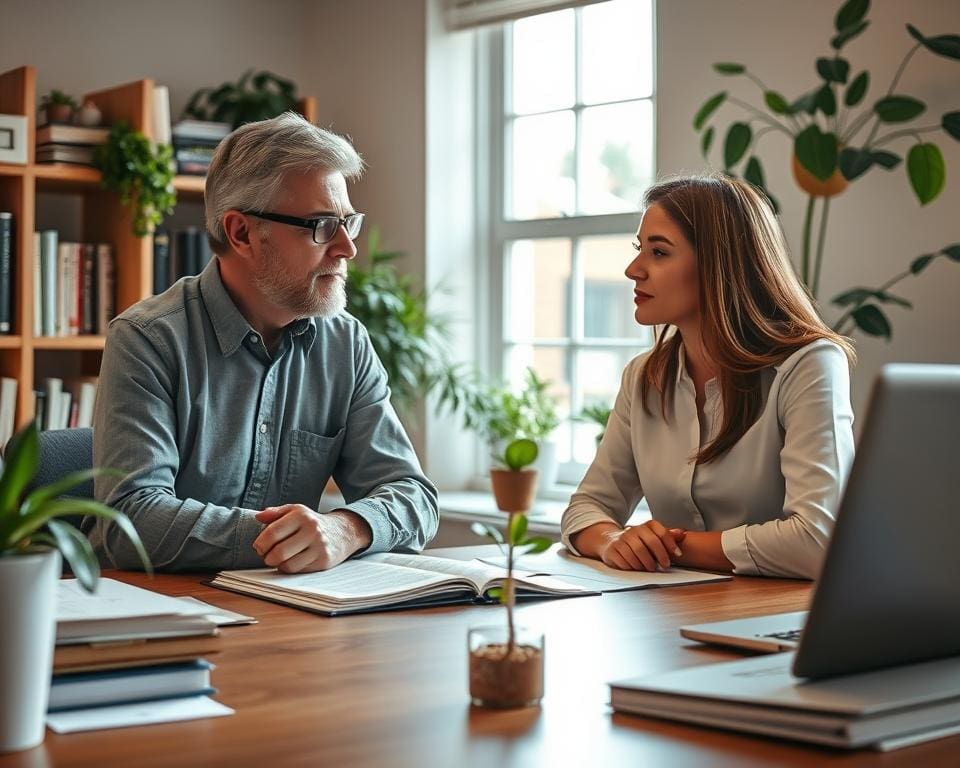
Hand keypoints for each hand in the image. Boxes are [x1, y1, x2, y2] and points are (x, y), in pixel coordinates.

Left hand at [253, 505, 371, 572]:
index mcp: (301, 515)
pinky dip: (289, 568)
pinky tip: (290, 561)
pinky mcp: (323, 560)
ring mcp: (319, 546)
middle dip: (267, 557)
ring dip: (277, 564)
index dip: (260, 543)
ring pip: (288, 564)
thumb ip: (275, 513)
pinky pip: (298, 570)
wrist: (342, 532)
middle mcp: (312, 530)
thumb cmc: (311, 522)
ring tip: (278, 559)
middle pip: (279, 552)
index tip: (258, 546)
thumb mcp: (295, 511)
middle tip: (266, 555)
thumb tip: (258, 516)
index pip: (273, 532)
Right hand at [596, 521, 686, 570]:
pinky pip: (625, 561)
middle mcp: (633, 530)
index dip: (671, 544)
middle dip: (660, 556)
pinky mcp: (613, 549)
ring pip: (638, 553)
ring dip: (647, 564)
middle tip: (665, 565)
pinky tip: (636, 568)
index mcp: (645, 526)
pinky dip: (633, 567)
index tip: (677, 554)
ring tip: (650, 568)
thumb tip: (682, 534)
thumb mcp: (653, 536)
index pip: (661, 532)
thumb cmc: (637, 541)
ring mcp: (621, 539)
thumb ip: (668, 536)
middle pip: (650, 542)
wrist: (611, 541)